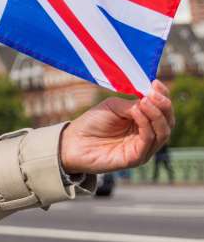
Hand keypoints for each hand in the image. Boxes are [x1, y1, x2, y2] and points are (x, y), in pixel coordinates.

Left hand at [60, 80, 174, 173]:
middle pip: (168, 122)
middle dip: (164, 106)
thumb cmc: (92, 122)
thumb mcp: (114, 106)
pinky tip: (137, 112)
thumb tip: (149, 100)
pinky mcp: (136, 158)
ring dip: (156, 114)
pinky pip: (148, 140)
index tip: (156, 83)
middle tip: (153, 94)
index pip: (162, 110)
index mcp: (143, 121)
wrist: (74, 141)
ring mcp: (143, 148)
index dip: (163, 96)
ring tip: (145, 101)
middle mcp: (147, 135)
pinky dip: (146, 125)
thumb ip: (133, 104)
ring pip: (163, 132)